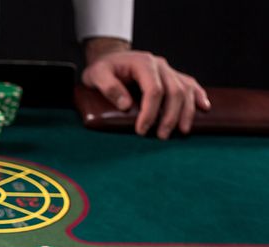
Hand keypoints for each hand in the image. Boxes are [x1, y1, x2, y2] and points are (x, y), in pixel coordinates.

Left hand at [82, 38, 210, 138]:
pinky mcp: (172, 76)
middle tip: (162, 136)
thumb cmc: (102, 69)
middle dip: (170, 116)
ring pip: (186, 89)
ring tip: (182, 131)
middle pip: (174, 91)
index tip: (141, 130)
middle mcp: (160, 65)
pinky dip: (198, 96)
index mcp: (143, 63)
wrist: (110, 58)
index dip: (150, 112)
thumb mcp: (96, 75)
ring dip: (186, 111)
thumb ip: (108, 87)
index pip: (153, 90)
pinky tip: (203, 108)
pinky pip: (190, 84)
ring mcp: (168, 70)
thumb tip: (126, 105)